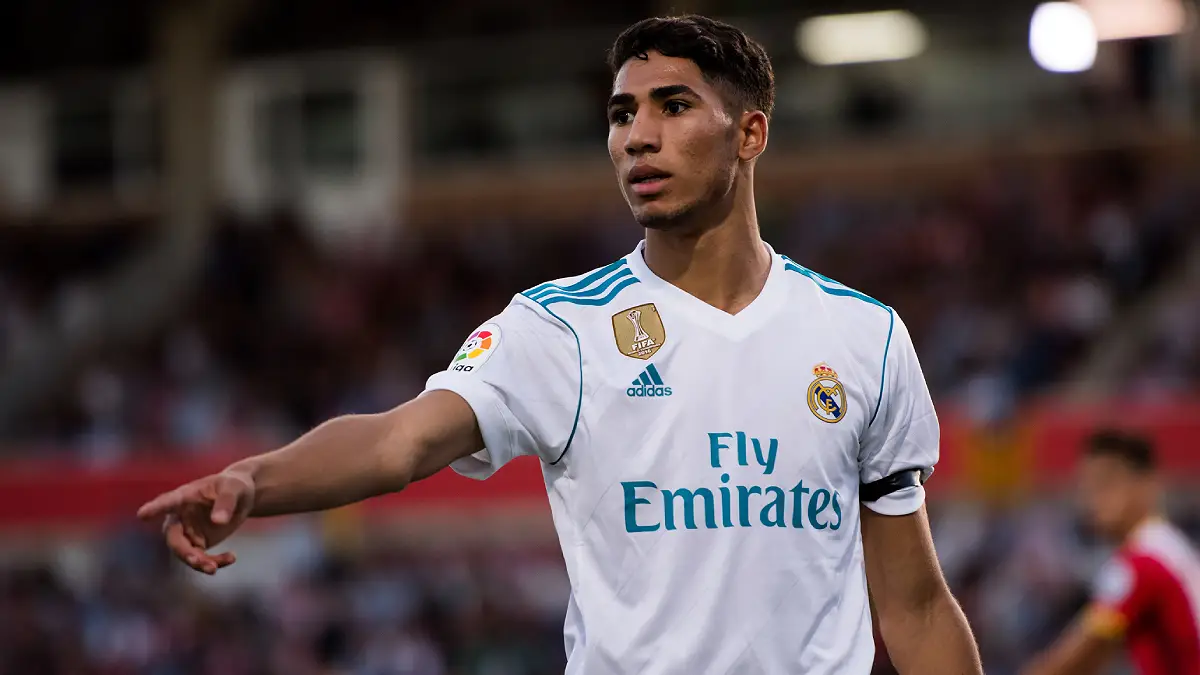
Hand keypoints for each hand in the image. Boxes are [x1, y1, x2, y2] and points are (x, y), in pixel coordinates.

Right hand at [136, 468, 255, 574]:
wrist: (241, 498)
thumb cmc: (234, 486)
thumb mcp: (234, 489)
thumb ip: (226, 502)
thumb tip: (218, 521)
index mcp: (185, 496)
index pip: (168, 501)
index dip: (156, 508)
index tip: (143, 514)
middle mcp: (180, 516)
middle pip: (173, 537)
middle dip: (183, 551)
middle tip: (196, 560)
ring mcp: (188, 532)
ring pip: (186, 553)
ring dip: (199, 563)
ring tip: (214, 568)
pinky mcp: (198, 543)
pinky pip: (201, 558)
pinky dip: (214, 562)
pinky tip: (231, 558)